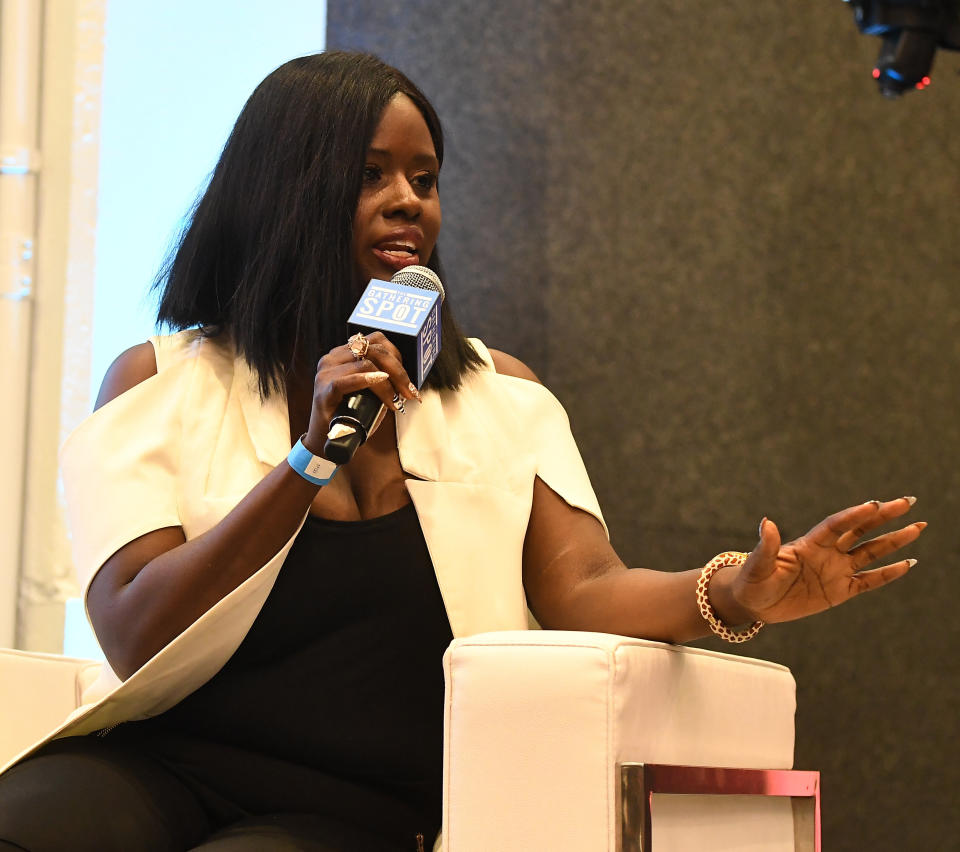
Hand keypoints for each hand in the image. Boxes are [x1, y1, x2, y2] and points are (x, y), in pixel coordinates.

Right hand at [304, 331, 417, 454]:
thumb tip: (408, 380)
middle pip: (374, 349)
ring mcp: (326, 373)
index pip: (375, 341)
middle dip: (397, 370)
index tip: (408, 378)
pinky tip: (381, 382)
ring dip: (388, 381)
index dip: (396, 355)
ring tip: (397, 399)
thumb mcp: (369, 392)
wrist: (327, 440)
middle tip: (409, 391)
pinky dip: (366, 380)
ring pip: (365, 363)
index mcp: (343, 354)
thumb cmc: (351, 415)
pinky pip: (346, 380)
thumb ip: (382, 379)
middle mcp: (332, 358)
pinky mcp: (323, 391)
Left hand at [729, 497, 924, 624]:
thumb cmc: (751, 582)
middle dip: (884, 516)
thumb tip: (767, 522)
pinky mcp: (840, 591)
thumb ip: (766, 546)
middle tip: (908, 502)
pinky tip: (908, 563)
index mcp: (809, 544)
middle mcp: (827, 553)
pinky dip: (889, 574)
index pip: (837, 525)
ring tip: (917, 527)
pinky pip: (869, 581)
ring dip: (893, 541)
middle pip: (860, 531)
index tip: (874, 504)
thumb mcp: (757, 565)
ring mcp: (836, 570)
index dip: (855, 515)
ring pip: (871, 552)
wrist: (753, 604)